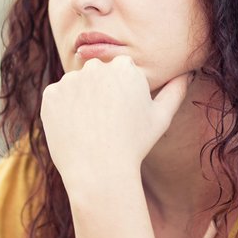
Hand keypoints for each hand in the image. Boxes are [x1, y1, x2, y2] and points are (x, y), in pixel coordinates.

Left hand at [39, 56, 191, 187]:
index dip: (122, 94)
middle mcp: (96, 67)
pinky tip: (74, 129)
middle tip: (106, 123)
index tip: (123, 114)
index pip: (120, 71)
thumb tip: (187, 73)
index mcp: (125, 68)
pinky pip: (57, 98)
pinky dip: (62, 111)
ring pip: (76, 86)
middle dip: (100, 93)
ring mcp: (70, 80)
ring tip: (90, 128)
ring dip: (80, 101)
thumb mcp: (161, 118)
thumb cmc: (135, 144)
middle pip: (97, 75)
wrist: (99, 170)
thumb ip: (175, 90)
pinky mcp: (50, 94)